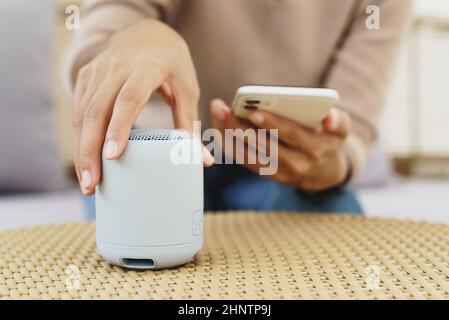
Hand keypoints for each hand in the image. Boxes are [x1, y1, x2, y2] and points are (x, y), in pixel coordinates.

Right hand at [72, 19, 213, 195]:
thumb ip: (190, 122)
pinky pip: (79, 109)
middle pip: (97, 110)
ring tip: (87, 182)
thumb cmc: (172, 63)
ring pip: (82, 113)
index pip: (129, 98)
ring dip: (81, 149)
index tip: (112, 156)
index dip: (120, 127)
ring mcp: (97, 71)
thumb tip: (203, 161)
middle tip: (92, 184)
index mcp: (146, 67)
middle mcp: (117, 67)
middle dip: (90, 150)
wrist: (147, 33)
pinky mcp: (86, 77)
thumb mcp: (187, 87)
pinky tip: (85, 160)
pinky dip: (80, 137)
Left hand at [210, 99, 350, 190]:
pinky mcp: (267, 175)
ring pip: (250, 155)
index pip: (291, 135)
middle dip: (240, 127)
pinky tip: (218, 129)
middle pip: (264, 145)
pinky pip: (246, 161)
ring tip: (216, 115)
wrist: (324, 173)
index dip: (273, 124)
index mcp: (315, 150)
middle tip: (221, 108)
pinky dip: (231, 146)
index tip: (253, 112)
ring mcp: (280, 173)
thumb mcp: (341, 130)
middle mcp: (296, 165)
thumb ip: (338, 121)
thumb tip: (329, 118)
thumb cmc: (329, 141)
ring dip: (230, 135)